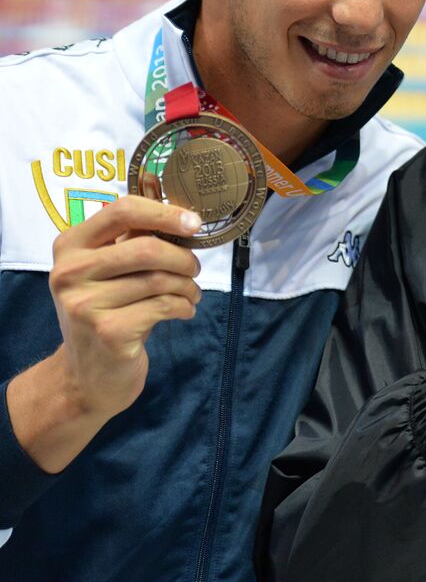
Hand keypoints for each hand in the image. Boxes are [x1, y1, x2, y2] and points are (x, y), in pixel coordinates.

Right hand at [48, 196, 204, 419]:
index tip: (194, 223)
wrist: (87, 375)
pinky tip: (183, 311)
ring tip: (190, 294)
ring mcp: (85, 304)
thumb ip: (134, 240)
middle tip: (194, 269)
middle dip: (183, 258)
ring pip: (160, 279)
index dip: (165, 213)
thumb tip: (183, 215)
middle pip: (147, 248)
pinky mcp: (108, 331)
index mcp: (70, 246)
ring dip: (188, 286)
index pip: (122, 211)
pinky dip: (184, 306)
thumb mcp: (108, 272)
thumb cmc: (107, 313)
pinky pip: (164, 306)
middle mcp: (70, 272)